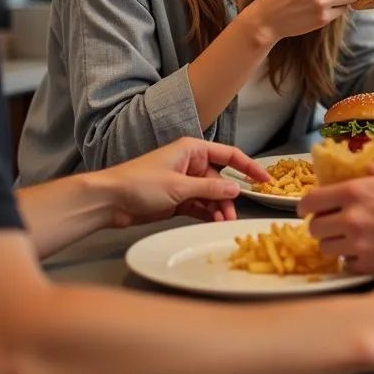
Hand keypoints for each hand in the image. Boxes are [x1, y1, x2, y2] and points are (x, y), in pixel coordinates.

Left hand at [98, 138, 269, 227]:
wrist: (108, 201)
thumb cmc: (140, 184)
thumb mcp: (178, 186)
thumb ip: (209, 189)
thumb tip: (237, 190)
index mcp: (192, 150)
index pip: (228, 155)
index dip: (248, 166)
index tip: (265, 180)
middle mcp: (190, 164)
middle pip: (219, 180)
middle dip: (228, 197)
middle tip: (233, 216)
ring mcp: (183, 183)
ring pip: (210, 195)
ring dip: (218, 209)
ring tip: (222, 224)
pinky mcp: (176, 200)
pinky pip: (199, 206)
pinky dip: (207, 214)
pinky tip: (213, 223)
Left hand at [299, 164, 373, 275]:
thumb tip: (365, 170)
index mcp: (356, 191)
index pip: (310, 202)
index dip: (307, 206)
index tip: (311, 208)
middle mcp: (352, 218)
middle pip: (314, 228)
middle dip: (322, 224)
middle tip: (335, 223)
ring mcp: (360, 245)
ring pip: (328, 248)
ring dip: (336, 243)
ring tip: (353, 238)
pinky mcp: (370, 266)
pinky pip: (347, 265)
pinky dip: (352, 259)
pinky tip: (368, 251)